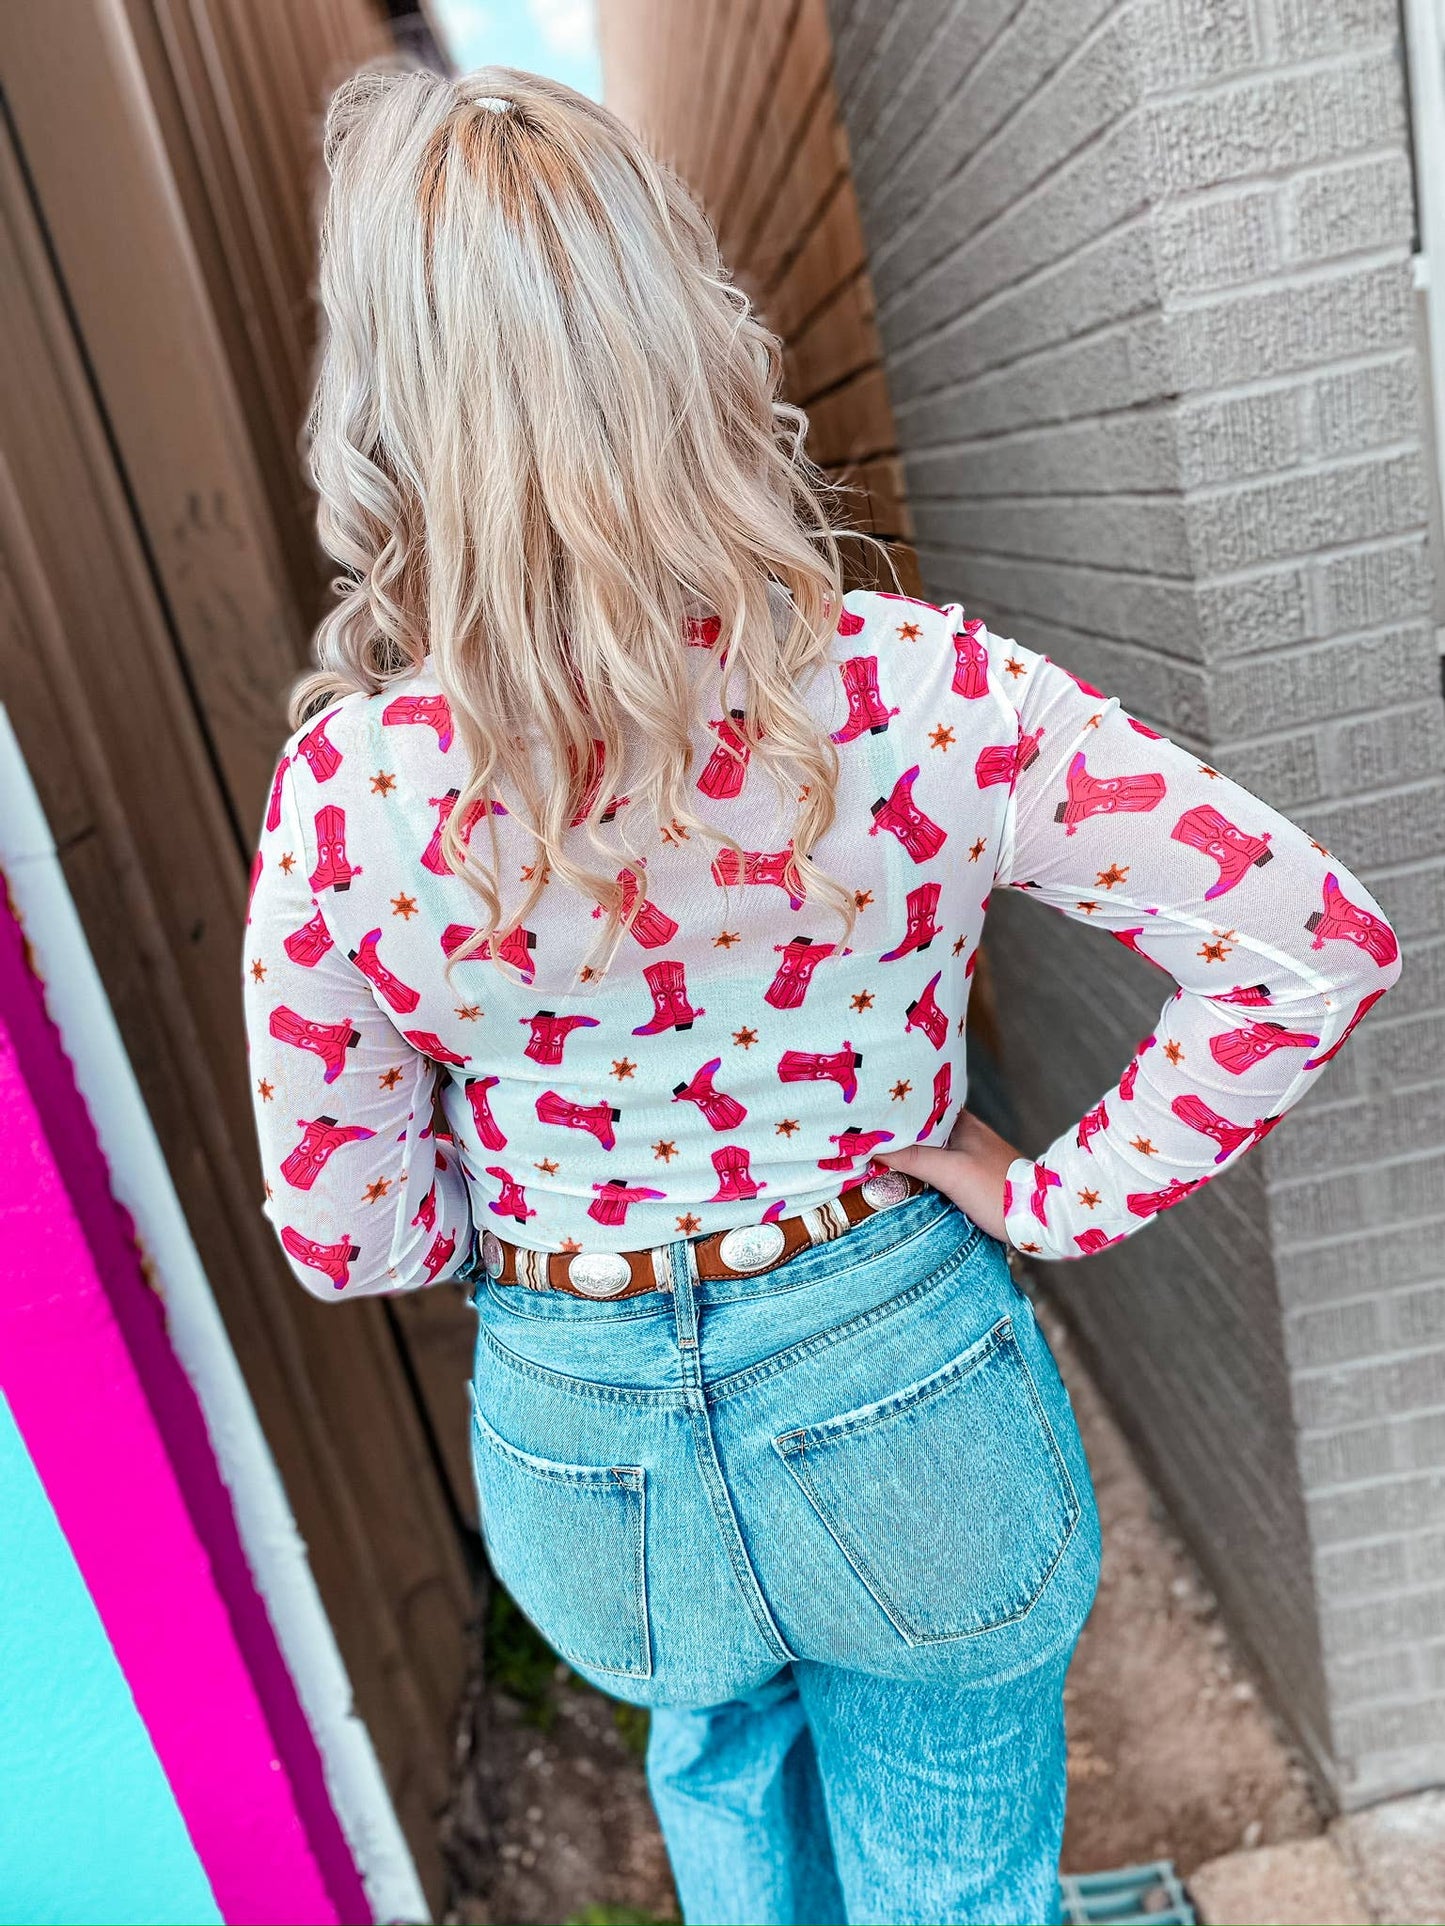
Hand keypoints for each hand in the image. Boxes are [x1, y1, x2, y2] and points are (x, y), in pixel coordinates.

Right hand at [879, 1109, 1018, 1242]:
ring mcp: (970, 1153)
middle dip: (897, 1133)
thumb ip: (913, 1158)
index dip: (894, 1112)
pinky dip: (922, 1168)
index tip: (868, 1116)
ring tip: (878, 1156)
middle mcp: (965, 1131)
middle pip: (922, 1129)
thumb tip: (873, 1148)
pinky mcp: (973, 1174)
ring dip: (909, 1152)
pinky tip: (908, 1177)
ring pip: (930, 1147)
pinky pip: (939, 1164)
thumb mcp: (950, 1172)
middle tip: (865, 1138)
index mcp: (961, 1121)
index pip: (919, 1107)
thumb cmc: (996, 1189)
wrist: (1038, 1217)